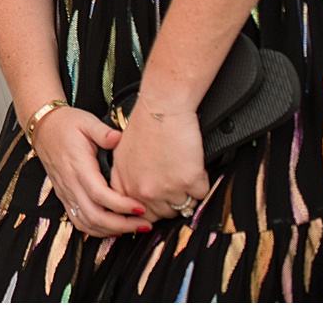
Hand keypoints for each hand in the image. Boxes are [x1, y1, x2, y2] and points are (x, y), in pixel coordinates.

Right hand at [30, 106, 153, 237]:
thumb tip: (119, 138)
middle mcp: (70, 183)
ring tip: (133, 227)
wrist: (43, 127)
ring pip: (86, 223)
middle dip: (121, 224)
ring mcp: (66, 192)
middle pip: (94, 215)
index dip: (121, 205)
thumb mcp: (86, 121)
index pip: (99, 194)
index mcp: (78, 166)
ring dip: (111, 230)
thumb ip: (103, 131)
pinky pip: (79, 221)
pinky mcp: (64, 196)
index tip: (141, 207)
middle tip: (144, 224)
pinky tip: (113, 229)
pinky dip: (96, 230)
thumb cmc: (67, 124)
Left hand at [109, 106, 208, 222]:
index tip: (159, 202)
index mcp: (127, 185)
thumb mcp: (122, 156)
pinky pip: (201, 194)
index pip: (140, 214)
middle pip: (165, 214)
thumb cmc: (143, 126)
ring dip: (186, 192)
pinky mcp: (189, 181)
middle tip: (174, 181)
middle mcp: (145, 191)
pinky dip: (200, 182)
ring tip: (182, 171)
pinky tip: (192, 166)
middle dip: (171, 200)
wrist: (160, 108)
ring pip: (184, 206)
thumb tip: (133, 197)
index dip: (152, 208)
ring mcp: (167, 188)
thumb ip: (125, 180)